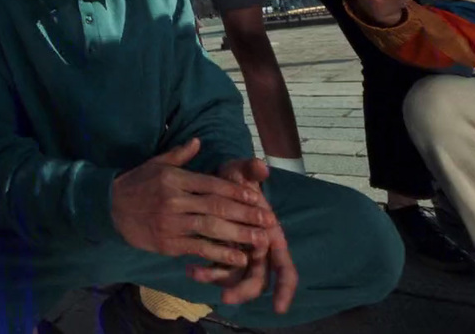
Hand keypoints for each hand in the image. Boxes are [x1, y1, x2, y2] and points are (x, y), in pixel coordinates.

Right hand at [111, 139, 276, 268]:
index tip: (256, 197)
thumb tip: (198, 141)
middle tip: (268, 219)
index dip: (237, 191)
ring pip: (211, 228)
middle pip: (217, 206)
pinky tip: (238, 258)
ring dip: (239, 234)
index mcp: (175, 179)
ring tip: (261, 240)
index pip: (212, 184)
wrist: (109, 208)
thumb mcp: (156, 163)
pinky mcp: (169, 243)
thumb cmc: (137, 184)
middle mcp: (175, 200)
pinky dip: (220, 254)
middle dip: (246, 213)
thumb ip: (180, 155)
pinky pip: (199, 249)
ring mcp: (172, 223)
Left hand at [190, 158, 296, 309]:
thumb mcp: (241, 171)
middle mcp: (257, 250)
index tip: (279, 308)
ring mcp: (239, 255)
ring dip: (215, 278)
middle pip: (257, 281)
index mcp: (271, 236)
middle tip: (226, 297)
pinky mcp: (220, 255)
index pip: (285, 269)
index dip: (285, 288)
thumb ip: (251, 170)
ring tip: (194, 272)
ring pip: (232, 278)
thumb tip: (261, 167)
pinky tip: (189, 267)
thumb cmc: (235, 180)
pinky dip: (203, 271)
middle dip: (242, 291)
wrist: (214, 181)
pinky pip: (214, 270)